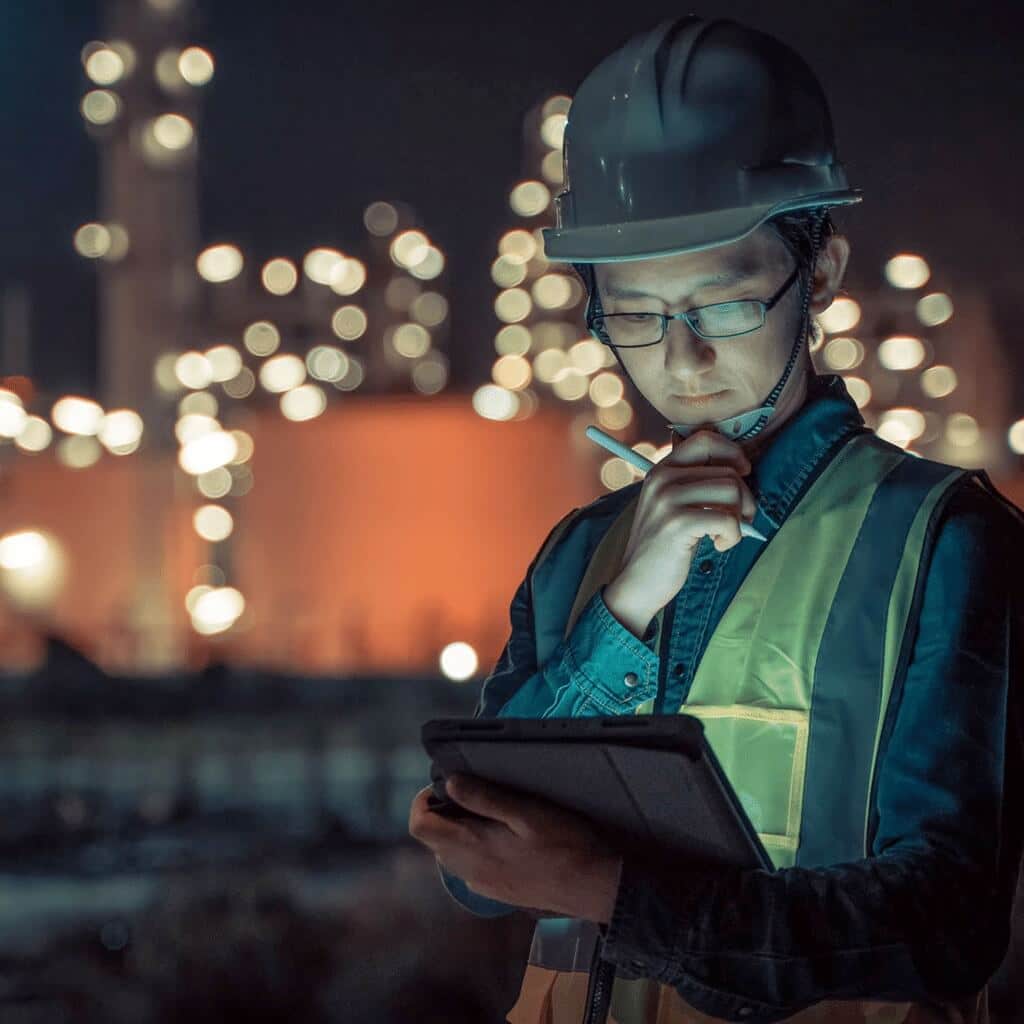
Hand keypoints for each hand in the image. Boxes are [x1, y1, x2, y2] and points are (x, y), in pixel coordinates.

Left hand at [408, 775, 622, 923]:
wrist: (595, 887)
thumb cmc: (564, 843)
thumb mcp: (527, 812)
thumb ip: (485, 798)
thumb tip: (448, 783)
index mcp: (472, 850)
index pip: (420, 827)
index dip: (422, 801)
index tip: (441, 783)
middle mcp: (470, 873)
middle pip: (432, 840)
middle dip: (440, 812)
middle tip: (467, 789)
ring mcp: (484, 886)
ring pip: (449, 855)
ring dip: (455, 829)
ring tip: (483, 808)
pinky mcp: (498, 892)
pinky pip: (469, 867)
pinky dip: (470, 846)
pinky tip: (497, 834)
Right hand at [605, 428, 756, 632]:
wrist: (636, 584)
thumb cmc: (664, 548)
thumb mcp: (672, 507)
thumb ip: (695, 485)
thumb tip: (742, 472)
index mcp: (662, 470)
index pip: (706, 439)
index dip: (733, 454)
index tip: (741, 475)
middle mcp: (662, 479)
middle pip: (728, 470)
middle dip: (744, 498)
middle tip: (736, 521)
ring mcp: (667, 499)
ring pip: (732, 490)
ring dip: (740, 518)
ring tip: (724, 535)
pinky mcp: (677, 523)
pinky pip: (728, 518)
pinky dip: (733, 536)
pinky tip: (718, 545)